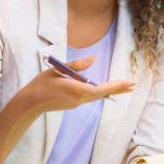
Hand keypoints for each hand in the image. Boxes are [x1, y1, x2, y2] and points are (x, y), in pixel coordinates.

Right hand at [20, 56, 134, 113]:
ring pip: (97, 96)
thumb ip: (77, 65)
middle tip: (132, 85)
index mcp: (76, 89)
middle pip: (103, 94)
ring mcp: (76, 103)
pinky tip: (106, 90)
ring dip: (111, 91)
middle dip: (118, 89)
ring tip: (124, 87)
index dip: (115, 86)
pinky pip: (90, 97)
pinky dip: (101, 92)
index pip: (101, 89)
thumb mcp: (58, 69)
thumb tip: (93, 59)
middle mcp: (79, 99)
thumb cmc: (42, 84)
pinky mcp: (73, 104)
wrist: (30, 103)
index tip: (128, 82)